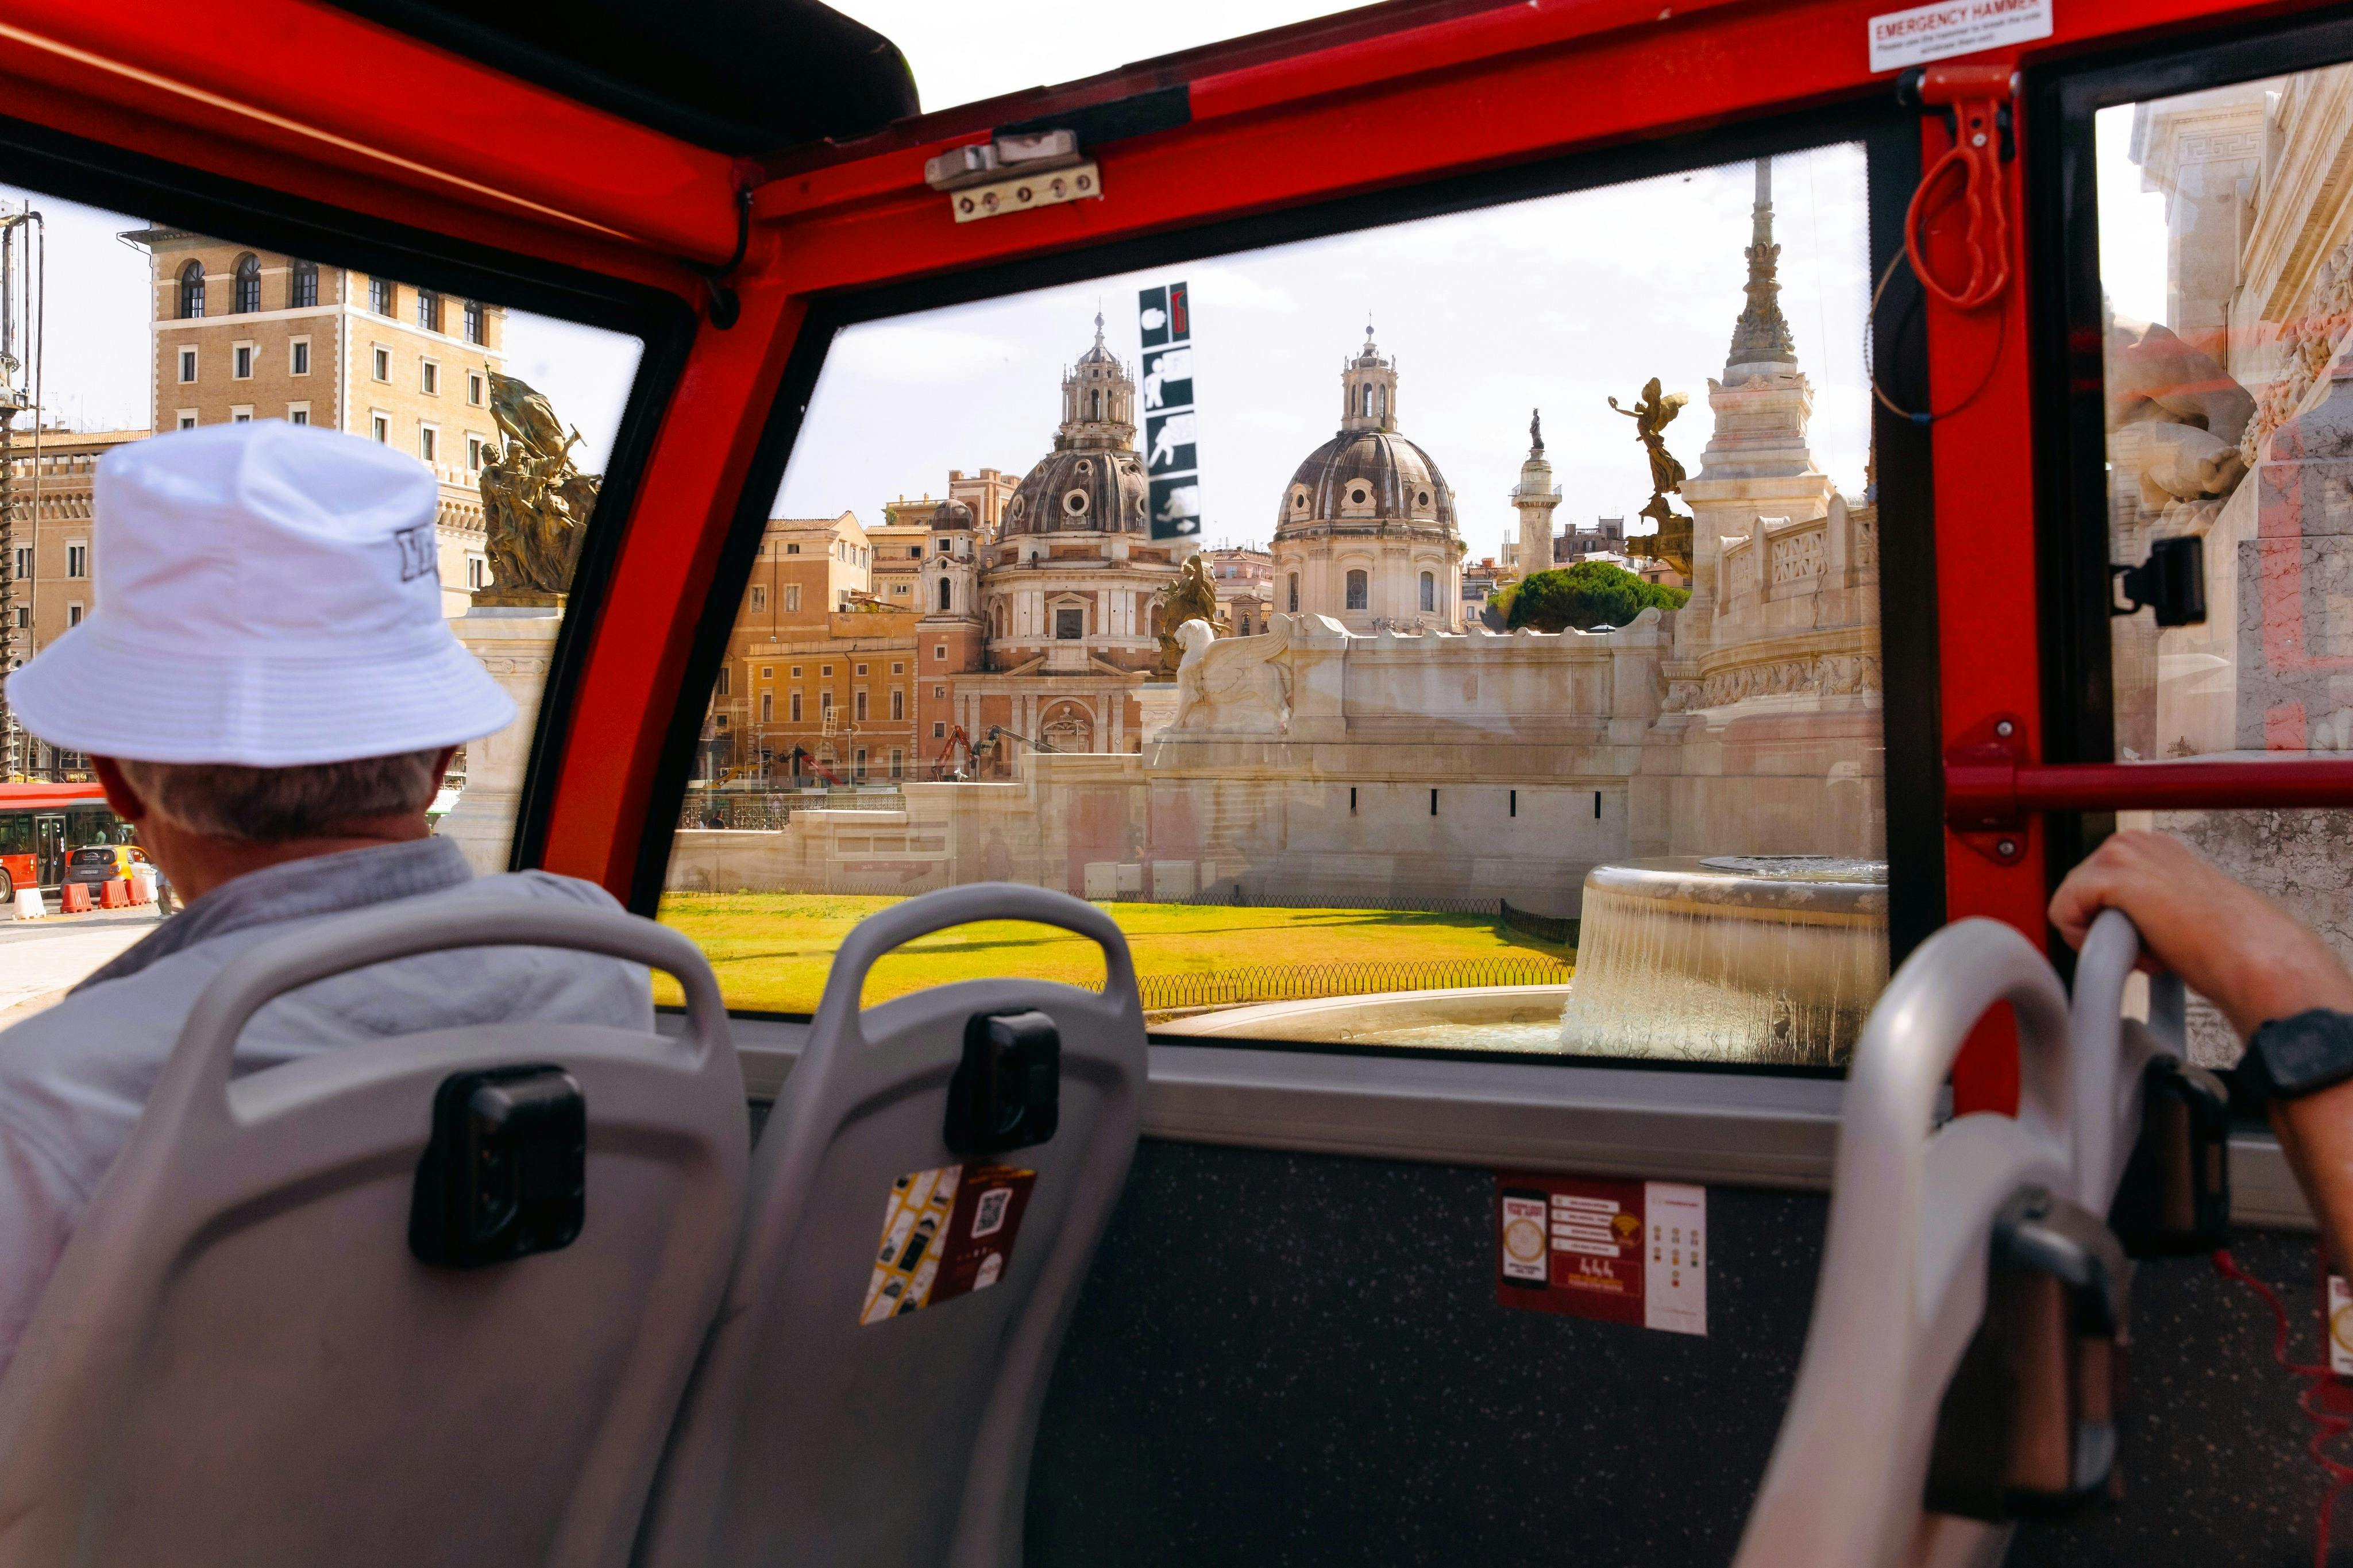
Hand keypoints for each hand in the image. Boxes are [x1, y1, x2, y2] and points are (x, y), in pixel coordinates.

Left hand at [2048, 830, 2352, 1037]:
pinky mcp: (2112, 874)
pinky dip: (2088, 942)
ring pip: (2067, 906)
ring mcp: (2121, 851)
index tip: (2156, 937)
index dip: (2114, 925)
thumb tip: (2105, 920)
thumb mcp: (2167, 911)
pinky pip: (2062, 914)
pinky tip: (2136, 947)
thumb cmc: (2221, 944)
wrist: (2250, 955)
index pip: (2090, 887)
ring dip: (2103, 938)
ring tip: (2152, 945)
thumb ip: (2138, 905)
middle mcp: (2132, 839)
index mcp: (2148, 846)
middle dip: (2105, 930)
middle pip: (2074, 896)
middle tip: (2156, 945)